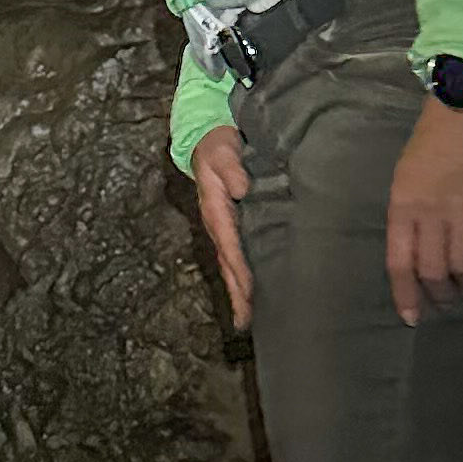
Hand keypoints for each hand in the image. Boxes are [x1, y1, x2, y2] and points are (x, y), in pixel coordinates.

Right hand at [189, 123, 253, 330]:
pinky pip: (239, 257)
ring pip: (232, 266)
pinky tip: (254, 294)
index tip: (250, 291)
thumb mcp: (222, 151)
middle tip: (246, 321)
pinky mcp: (235, 227)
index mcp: (216, 211)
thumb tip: (241, 189)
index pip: (230, 246)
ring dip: (240, 292)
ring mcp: (226, 229)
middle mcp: (219, 226)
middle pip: (229, 265)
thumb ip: (231, 168)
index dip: (240, 269)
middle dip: (237, 293)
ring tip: (248, 320)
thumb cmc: (218, 147)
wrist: (209, 140)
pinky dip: (243, 278)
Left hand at [385, 97, 462, 326]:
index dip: (406, 295)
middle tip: (446, 302)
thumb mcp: (404, 177)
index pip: (400, 264)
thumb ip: (408, 215)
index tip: (412, 317)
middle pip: (433, 272)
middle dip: (439, 295)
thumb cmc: (431, 141)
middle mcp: (432, 215)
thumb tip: (415, 251)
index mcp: (403, 206)